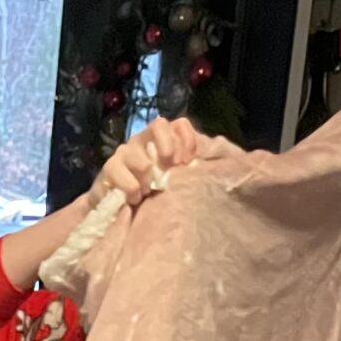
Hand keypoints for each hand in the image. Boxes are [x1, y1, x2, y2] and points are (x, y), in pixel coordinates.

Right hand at [96, 116, 228, 209]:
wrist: (119, 216)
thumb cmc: (154, 200)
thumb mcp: (180, 185)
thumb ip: (198, 172)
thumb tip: (233, 166)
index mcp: (163, 143)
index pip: (178, 125)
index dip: (185, 137)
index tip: (189, 159)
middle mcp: (144, 142)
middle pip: (158, 125)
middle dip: (167, 144)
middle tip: (170, 165)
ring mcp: (125, 154)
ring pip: (135, 149)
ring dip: (144, 170)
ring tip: (148, 190)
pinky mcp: (107, 171)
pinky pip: (116, 169)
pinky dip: (128, 184)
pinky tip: (134, 198)